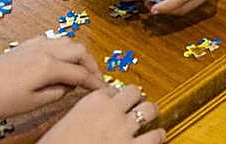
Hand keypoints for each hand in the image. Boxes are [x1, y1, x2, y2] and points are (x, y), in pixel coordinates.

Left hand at [0, 36, 102, 117]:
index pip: (81, 73)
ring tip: (80, 73)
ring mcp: (34, 44)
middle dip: (91, 65)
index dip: (95, 83)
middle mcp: (45, 49)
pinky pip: (53, 40)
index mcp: (49, 65)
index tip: (104, 92)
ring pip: (67, 41)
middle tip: (95, 81)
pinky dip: (64, 49)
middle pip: (79, 50)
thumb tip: (69, 87)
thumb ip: (55, 93)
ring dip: (78, 55)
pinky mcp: (24, 46)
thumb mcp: (31, 104)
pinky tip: (59, 62)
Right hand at [43, 85, 162, 143]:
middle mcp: (112, 110)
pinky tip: (157, 136)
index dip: (116, 96)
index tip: (117, 101)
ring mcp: (124, 128)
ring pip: (149, 109)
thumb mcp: (66, 123)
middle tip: (136, 105)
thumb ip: (83, 116)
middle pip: (134, 92)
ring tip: (151, 116)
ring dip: (149, 112)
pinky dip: (158, 135)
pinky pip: (155, 136)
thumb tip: (89, 119)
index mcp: (94, 101)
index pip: (113, 89)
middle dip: (136, 98)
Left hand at [150, 0, 225, 15]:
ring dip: (171, 6)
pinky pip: (190, 2)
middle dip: (165, 8)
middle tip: (148, 3)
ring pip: (186, 7)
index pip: (180, 0)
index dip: (164, 6)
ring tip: (154, 0)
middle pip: (183, 8)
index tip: (150, 6)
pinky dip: (178, 1)